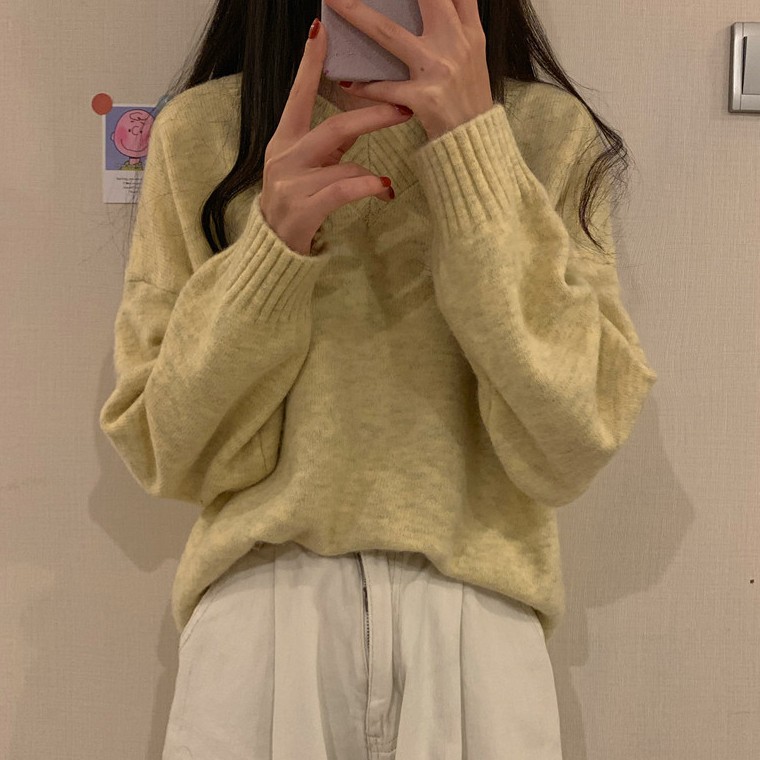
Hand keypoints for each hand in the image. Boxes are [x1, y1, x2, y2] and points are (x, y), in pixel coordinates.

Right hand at [258, 19, 413, 256]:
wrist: (273, 251)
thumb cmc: (297, 205)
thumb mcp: (309, 168)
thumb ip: (331, 144)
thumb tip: (361, 117)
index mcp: (284, 140)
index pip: (298, 95)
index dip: (310, 64)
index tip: (322, 30)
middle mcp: (283, 157)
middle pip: (335, 128)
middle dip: (373, 117)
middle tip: (404, 109)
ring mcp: (290, 184)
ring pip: (345, 165)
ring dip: (371, 175)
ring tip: (386, 186)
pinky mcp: (301, 211)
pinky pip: (344, 191)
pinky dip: (368, 188)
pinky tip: (384, 191)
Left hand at [323, 0, 493, 140]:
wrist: (475, 142)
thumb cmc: (470, 97)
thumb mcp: (475, 53)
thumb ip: (460, 20)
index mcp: (469, 31)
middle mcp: (456, 44)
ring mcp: (438, 70)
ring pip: (390, 35)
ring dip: (359, 16)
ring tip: (334, 1)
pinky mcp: (424, 99)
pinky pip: (385, 88)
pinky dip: (365, 86)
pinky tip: (347, 81)